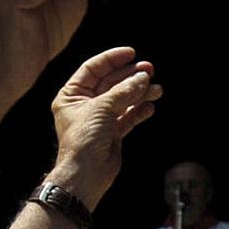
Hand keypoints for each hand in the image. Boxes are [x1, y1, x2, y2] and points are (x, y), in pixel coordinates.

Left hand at [46, 47, 162, 207]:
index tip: (132, 54)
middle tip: (149, 71)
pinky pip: (128, 117)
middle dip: (130, 76)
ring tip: (156, 90)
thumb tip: (142, 77)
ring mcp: (100, 119)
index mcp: (72, 95)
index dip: (112, 59)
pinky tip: (150, 106)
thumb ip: (124, 91)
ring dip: (140, 93)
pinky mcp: (112, 134)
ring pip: (123, 100)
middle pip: (111, 83)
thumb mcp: (102, 108)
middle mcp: (85, 105)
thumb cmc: (84, 140)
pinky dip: (139, 111)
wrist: (86, 174)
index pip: (93, 69)